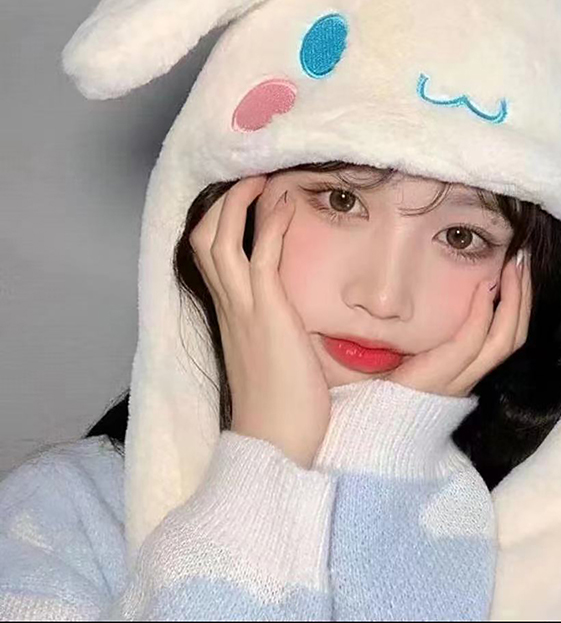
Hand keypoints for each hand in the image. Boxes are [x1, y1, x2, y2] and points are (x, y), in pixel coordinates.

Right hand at [189, 175, 330, 468]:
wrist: (276, 444)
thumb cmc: (282, 409)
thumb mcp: (273, 358)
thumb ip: (274, 330)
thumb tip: (293, 316)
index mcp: (230, 317)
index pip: (210, 261)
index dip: (221, 227)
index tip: (241, 203)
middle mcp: (229, 308)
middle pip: (203, 242)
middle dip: (222, 206)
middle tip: (249, 180)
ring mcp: (244, 308)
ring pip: (220, 241)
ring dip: (239, 204)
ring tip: (261, 177)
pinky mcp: (266, 312)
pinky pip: (261, 256)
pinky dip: (270, 224)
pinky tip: (284, 202)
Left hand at [388, 251, 531, 397]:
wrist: (370, 426)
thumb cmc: (381, 389)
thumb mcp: (409, 353)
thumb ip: (424, 333)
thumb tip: (421, 297)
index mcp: (464, 371)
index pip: (506, 336)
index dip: (518, 304)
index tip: (516, 269)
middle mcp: (469, 376)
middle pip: (514, 335)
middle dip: (524, 296)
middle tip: (523, 259)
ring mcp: (459, 379)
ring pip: (505, 339)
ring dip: (515, 299)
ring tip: (514, 266)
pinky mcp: (443, 376)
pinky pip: (471, 343)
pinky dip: (482, 314)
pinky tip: (485, 287)